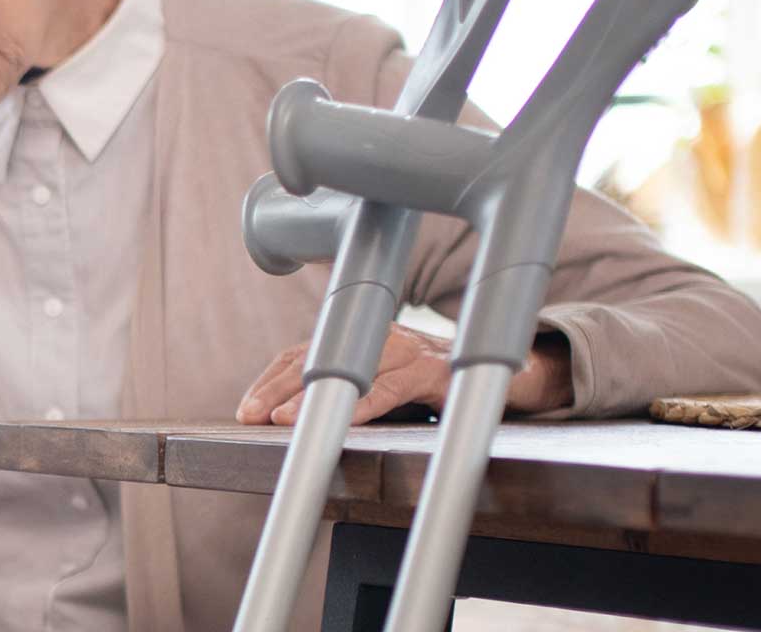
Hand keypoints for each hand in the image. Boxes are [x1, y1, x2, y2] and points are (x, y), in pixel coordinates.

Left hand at [234, 325, 574, 424]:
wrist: (513, 376)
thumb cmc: (443, 389)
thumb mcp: (388, 391)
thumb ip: (353, 396)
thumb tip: (303, 425)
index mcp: (365, 339)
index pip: (305, 353)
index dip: (272, 379)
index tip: (247, 408)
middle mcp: (383, 336)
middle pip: (318, 358)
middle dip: (279, 389)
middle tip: (250, 416)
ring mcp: (411, 350)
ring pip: (352, 371)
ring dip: (314, 397)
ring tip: (283, 421)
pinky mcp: (438, 371)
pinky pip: (394, 387)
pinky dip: (366, 404)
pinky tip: (344, 420)